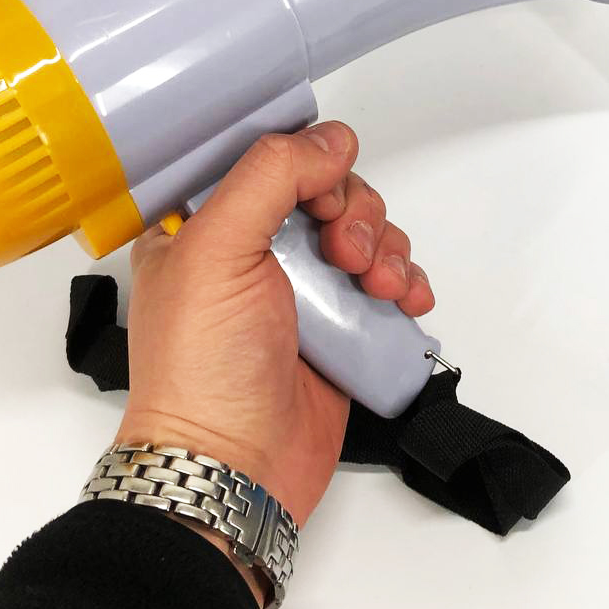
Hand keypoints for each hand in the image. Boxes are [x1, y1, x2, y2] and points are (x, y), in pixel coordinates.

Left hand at [115, 122, 434, 535]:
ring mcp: (300, 290)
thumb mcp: (215, 249)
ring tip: (377, 287)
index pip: (268, 161)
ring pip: (365, 233)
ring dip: (386, 248)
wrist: (235, 469)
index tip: (319, 194)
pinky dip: (406, 282)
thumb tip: (334, 139)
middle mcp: (253, 250)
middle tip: (347, 255)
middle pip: (328, 192)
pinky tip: (406, 301)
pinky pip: (388, 282)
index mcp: (204, 224)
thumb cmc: (202, 367)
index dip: (305, 166)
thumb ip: (271, 177)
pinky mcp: (340, 327)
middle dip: (355, 214)